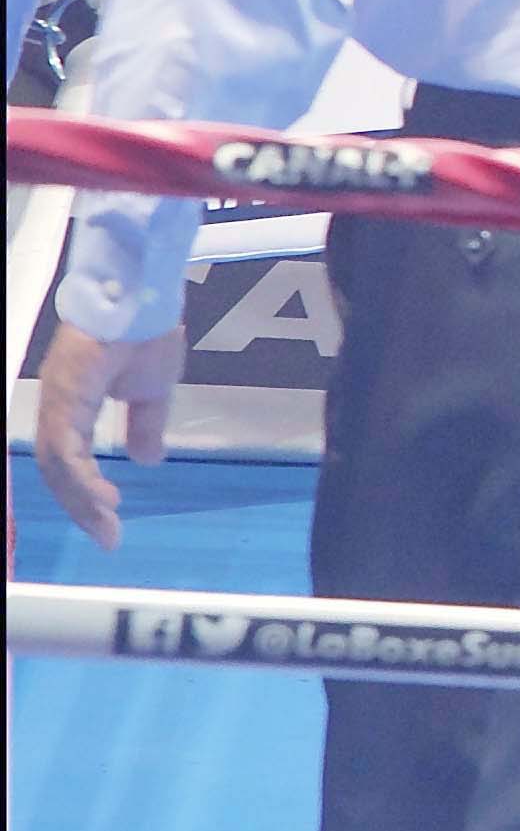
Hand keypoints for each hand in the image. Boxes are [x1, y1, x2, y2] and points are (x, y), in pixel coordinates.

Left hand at [28, 323, 179, 551]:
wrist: (146, 296)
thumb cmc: (148, 331)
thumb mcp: (152, 391)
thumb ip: (146, 425)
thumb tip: (147, 459)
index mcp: (73, 405)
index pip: (70, 460)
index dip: (86, 493)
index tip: (111, 522)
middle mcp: (57, 407)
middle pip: (57, 470)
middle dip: (82, 507)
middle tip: (108, 534)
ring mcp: (57, 401)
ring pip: (56, 465)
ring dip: (80, 499)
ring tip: (106, 522)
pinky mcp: (63, 396)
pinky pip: (64, 448)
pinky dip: (79, 478)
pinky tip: (100, 498)